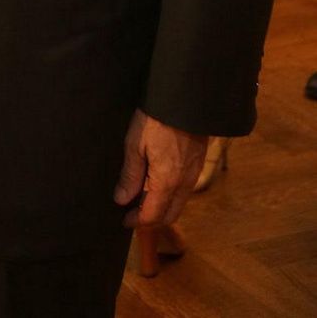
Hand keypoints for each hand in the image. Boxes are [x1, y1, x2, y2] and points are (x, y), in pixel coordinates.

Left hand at [113, 108, 207, 227]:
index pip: (153, 215)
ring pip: (178, 203)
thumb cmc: (156, 119)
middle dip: (150, 220)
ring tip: (141, 198)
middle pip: (169, 215)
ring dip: (161, 208)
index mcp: (167, 182)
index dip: (137, 221)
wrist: (185, 98)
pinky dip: (170, 195)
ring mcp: (193, 174)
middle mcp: (184, 184)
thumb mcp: (135, 144)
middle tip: (132, 214)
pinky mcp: (197, 164)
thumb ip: (130, 175)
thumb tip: (122, 199)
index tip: (124, 220)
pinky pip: (184, 190)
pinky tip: (157, 183)